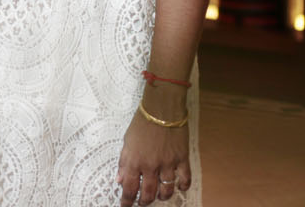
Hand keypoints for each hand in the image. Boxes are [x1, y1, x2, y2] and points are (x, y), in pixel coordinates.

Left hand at [115, 90, 189, 204]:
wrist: (162, 107)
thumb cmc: (142, 122)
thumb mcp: (127, 141)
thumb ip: (123, 161)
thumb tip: (119, 179)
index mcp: (134, 161)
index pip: (128, 188)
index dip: (126, 201)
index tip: (125, 205)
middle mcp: (150, 165)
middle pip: (148, 193)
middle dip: (144, 202)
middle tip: (143, 202)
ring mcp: (167, 163)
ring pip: (166, 190)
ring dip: (162, 197)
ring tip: (160, 196)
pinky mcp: (181, 158)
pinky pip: (184, 179)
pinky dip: (182, 186)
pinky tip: (180, 187)